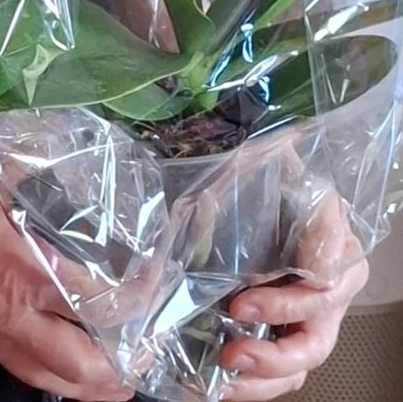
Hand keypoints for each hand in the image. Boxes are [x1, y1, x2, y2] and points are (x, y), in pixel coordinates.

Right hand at [0, 160, 132, 400]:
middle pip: (89, 367)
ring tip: (124, 368)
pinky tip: (70, 362)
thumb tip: (68, 167)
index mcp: (27, 268)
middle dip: (129, 364)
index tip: (157, 273)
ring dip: (99, 382)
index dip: (141, 293)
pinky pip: (31, 371)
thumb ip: (31, 176)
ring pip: (61, 381)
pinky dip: (62, 376)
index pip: (104, 298)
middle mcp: (19, 314)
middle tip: (150, 343)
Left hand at [222, 191, 368, 398]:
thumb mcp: (309, 190)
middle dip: (272, 356)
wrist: (263, 182)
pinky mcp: (279, 332)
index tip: (242, 304)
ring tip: (224, 381)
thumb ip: (319, 223)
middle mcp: (328, 301)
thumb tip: (320, 270)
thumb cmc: (287, 184)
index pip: (322, 298)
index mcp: (342, 264)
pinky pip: (275, 370)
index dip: (284, 307)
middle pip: (312, 347)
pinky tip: (221, 384)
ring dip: (260, 380)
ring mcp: (304, 321)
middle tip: (232, 352)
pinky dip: (250, 382)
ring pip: (295, 369)